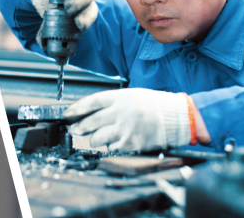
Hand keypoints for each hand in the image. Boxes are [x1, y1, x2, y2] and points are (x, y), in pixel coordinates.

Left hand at [63, 89, 191, 151]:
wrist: (176, 117)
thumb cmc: (154, 105)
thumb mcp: (131, 95)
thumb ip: (112, 103)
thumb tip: (91, 110)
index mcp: (119, 98)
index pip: (90, 102)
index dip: (75, 108)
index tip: (67, 113)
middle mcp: (119, 113)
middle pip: (90, 122)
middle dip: (78, 127)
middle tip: (74, 129)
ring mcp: (124, 129)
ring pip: (98, 138)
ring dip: (94, 139)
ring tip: (98, 137)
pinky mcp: (130, 143)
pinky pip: (111, 148)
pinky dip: (111, 147)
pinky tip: (116, 142)